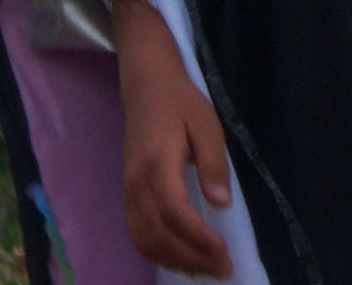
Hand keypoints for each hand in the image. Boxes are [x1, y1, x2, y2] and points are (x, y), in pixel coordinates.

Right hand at [116, 0, 235, 279]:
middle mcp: (137, 183)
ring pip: (144, 240)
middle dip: (191, 259)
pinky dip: (158, 253)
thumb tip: (222, 205)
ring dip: (175, 261)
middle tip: (221, 269)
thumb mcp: (207, 124)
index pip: (175, 214)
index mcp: (157, 163)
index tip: (223, 253)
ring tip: (205, 269)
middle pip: (158, 235)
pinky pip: (138, 234)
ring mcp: (128, 191)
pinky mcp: (128, 194)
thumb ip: (214, 164)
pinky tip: (181, 258)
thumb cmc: (180, 101)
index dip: (198, 240)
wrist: (145, 85)